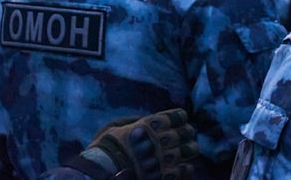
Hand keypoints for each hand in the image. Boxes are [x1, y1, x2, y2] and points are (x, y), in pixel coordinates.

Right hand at [75, 108, 198, 179]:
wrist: (101, 172)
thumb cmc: (104, 149)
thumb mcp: (115, 127)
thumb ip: (133, 121)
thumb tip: (144, 120)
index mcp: (148, 125)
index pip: (177, 116)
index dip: (180, 118)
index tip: (179, 120)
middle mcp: (158, 140)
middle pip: (186, 132)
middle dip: (188, 132)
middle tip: (187, 134)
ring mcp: (161, 159)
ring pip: (188, 150)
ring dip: (190, 149)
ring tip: (189, 149)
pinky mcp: (161, 177)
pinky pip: (183, 170)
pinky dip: (186, 168)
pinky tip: (184, 166)